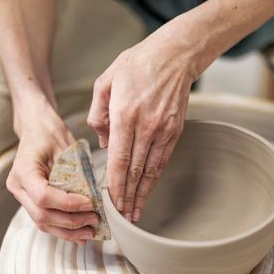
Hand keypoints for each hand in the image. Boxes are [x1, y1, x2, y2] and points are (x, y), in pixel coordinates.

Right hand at [7, 100, 98, 244]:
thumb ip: (75, 173)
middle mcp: (17, 186)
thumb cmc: (50, 134)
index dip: (69, 204)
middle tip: (94, 220)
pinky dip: (63, 229)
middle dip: (71, 222)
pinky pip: (44, 221)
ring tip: (90, 232)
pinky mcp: (29, 202)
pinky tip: (80, 234)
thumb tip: (94, 199)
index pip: (44, 196)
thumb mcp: (65, 148)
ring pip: (42, 223)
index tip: (90, 204)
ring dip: (68, 231)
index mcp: (23, 170)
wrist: (36, 129)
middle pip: (42, 215)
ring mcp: (21, 196)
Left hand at [87, 37, 193, 222]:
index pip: (118, 160)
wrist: (174, 55)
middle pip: (135, 171)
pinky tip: (148, 190)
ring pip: (151, 170)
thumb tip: (101, 143)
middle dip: (128, 197)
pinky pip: (163, 160)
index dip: (115, 186)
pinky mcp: (176, 131)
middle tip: (122, 218)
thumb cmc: (137, 65)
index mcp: (125, 115)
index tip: (111, 203)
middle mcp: (146, 127)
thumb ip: (98, 114)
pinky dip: (154, 178)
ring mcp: (164, 130)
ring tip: (135, 212)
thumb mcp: (105, 82)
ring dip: (142, 194)